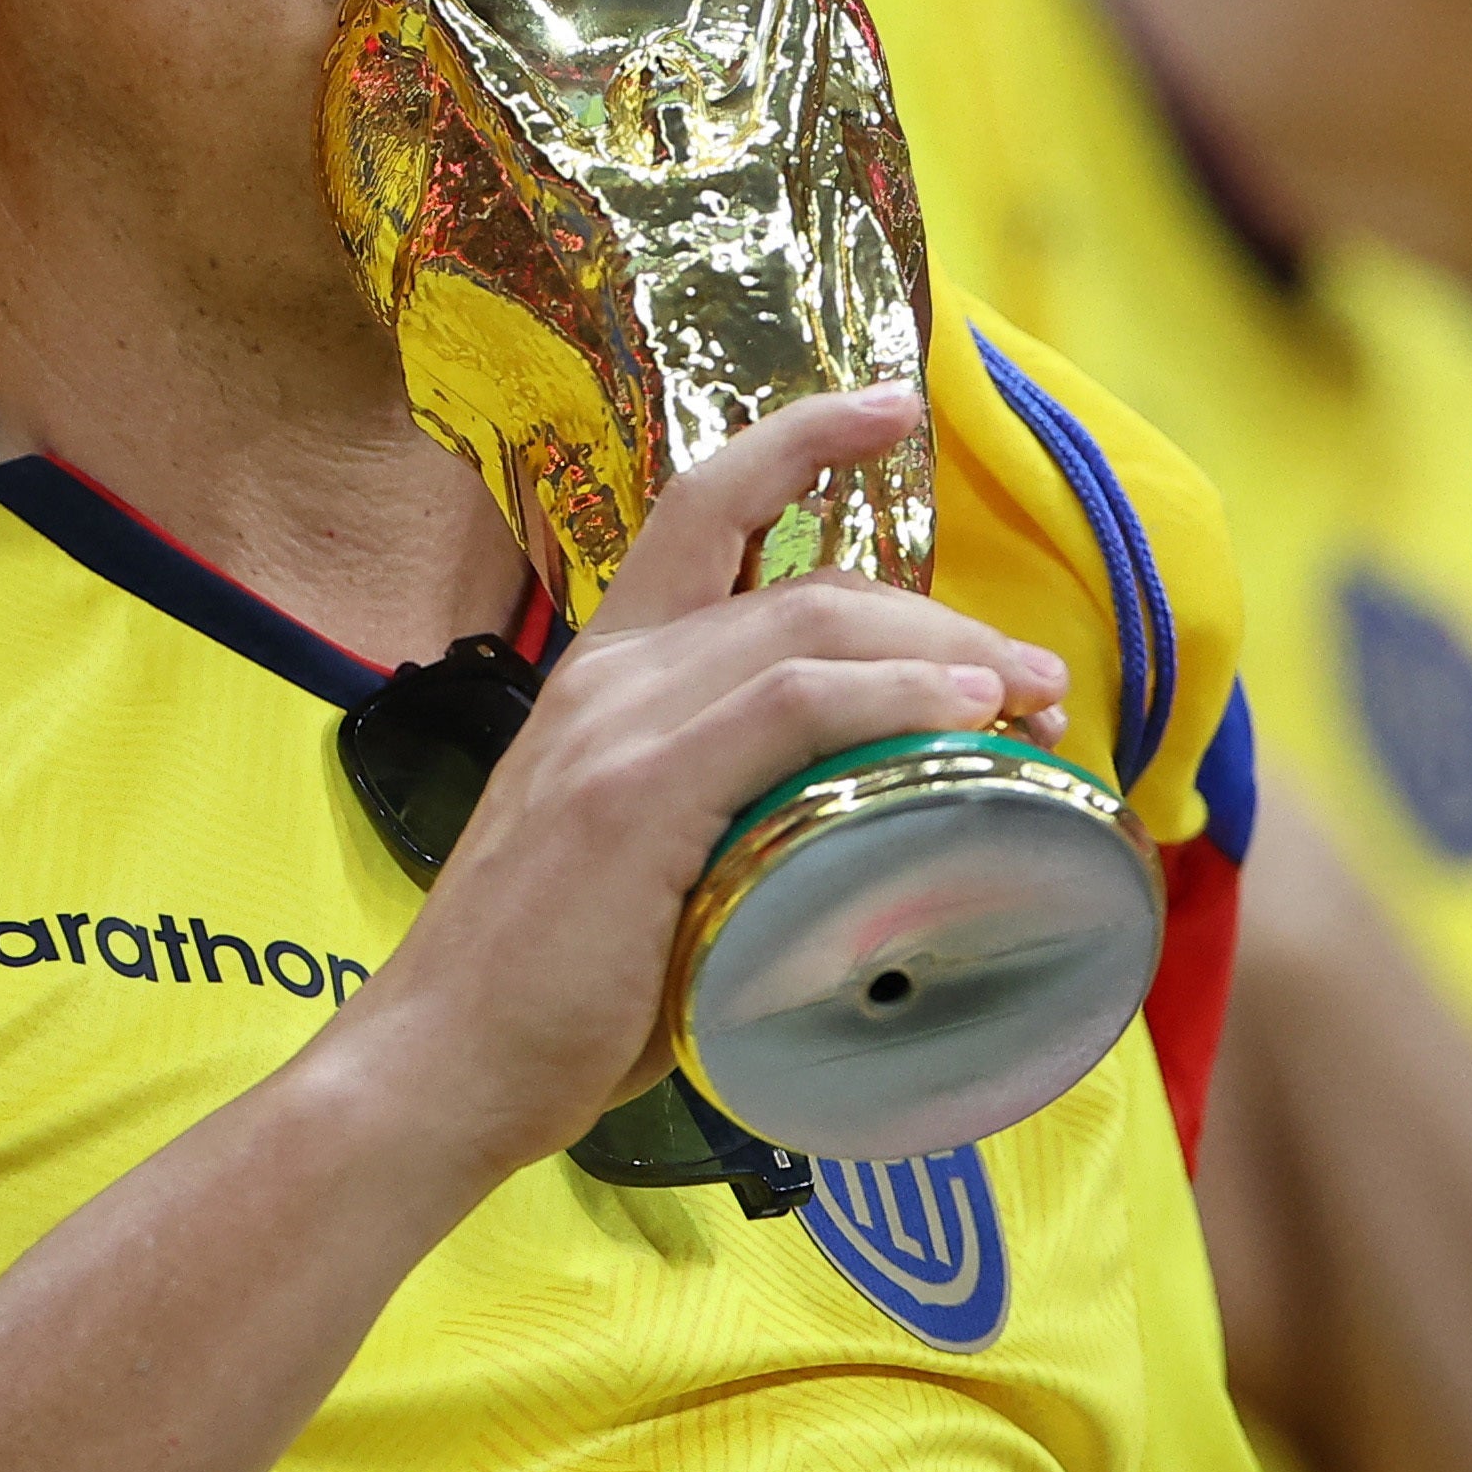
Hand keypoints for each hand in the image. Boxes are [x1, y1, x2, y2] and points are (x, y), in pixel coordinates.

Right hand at [322, 383, 1069, 1177]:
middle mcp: (608, 675)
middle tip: (1034, 679)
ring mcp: (617, 725)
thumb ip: (719, 822)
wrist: (438, 1067)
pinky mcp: (636, 791)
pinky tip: (963, 715)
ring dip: (946, 656)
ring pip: (813, 626)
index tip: (891, 404)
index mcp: (601, 676)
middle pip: (803, 580)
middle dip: (941, 617)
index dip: (802, 437)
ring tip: (1032, 704)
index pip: (701, 506)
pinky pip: (792, 704)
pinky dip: (893, 697)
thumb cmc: (543, 998)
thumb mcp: (637, 867)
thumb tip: (843, 840)